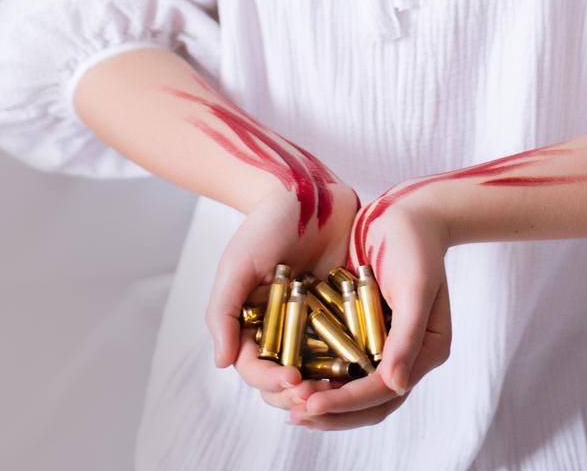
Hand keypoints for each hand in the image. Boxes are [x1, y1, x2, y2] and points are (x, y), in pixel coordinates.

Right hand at [205, 179, 363, 418]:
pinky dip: (353, 359)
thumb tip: (221, 363)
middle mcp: (281, 331)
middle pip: (286, 381)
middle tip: (318, 393)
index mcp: (252, 325)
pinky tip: (365, 364)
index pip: (256, 369)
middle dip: (300, 394)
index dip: (272, 381)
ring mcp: (313, 324)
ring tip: (344, 388)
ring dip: (328, 386)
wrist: (306, 191)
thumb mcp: (238, 264)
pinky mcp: (342, 311)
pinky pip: (348, 343)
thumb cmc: (265, 225)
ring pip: (318, 370)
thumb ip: (225, 312)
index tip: (293, 380)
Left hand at [288, 188, 451, 431]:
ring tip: (290, 405)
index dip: (347, 401)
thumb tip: (395, 386)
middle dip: (332, 411)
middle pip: (369, 401)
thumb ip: (407, 337)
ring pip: (353, 386)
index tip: (311, 403)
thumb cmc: (415, 243)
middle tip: (295, 413)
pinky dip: (320, 371)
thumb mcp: (415, 287)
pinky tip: (292, 376)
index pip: (384, 390)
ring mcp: (386, 344)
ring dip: (324, 398)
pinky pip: (342, 360)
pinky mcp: (366, 329)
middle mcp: (406, 354)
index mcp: (426, 350)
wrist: (406, 210)